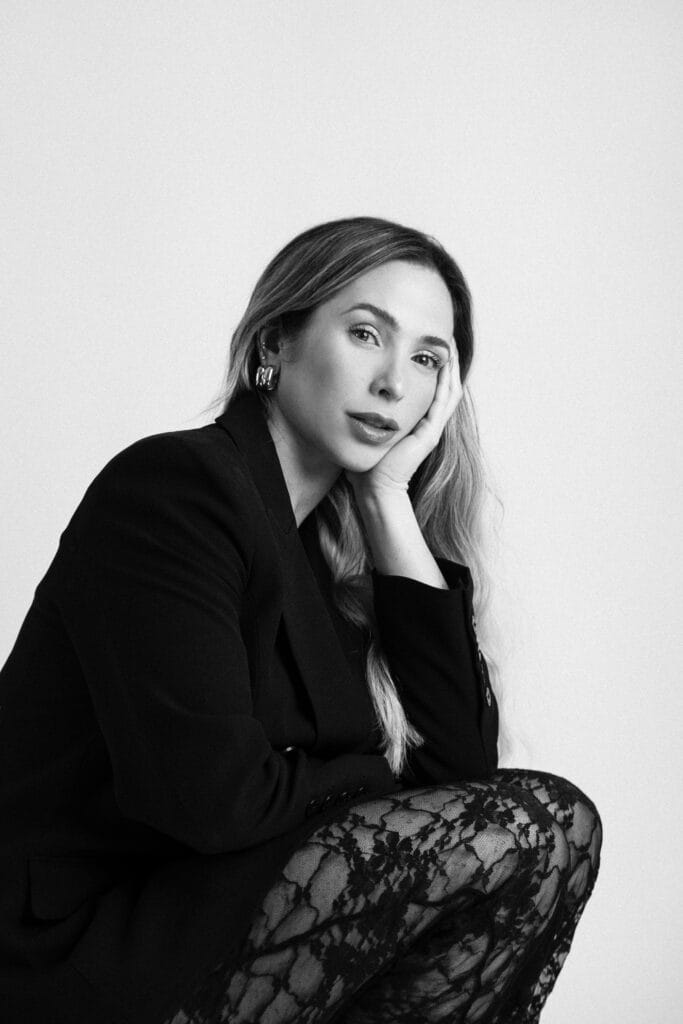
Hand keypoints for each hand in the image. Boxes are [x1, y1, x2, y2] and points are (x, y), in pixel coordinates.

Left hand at [346, 354, 462, 501]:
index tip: (427, 346)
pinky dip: (447, 382)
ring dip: (451, 368)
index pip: (431, 389)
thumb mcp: (367, 429)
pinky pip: (444, 402)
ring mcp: (431, 429)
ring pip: (449, 392)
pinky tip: (446, 364)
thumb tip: (349, 394)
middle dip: (446, 363)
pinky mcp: (430, 434)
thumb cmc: (366, 463)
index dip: (433, 368)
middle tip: (445, 339)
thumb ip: (366, 414)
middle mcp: (427, 424)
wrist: (373, 487)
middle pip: (445, 387)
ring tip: (450, 346)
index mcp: (416, 423)